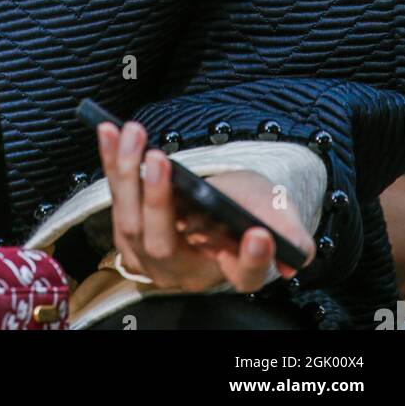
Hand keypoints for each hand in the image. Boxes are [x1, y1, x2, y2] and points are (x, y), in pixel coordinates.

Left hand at [99, 120, 315, 293]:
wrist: (215, 204)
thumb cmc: (246, 208)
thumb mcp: (274, 215)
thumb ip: (289, 233)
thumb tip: (295, 252)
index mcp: (231, 270)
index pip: (244, 275)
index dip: (252, 258)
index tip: (258, 234)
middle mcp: (185, 269)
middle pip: (164, 243)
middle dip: (159, 200)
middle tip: (161, 160)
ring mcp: (150, 253)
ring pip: (131, 220)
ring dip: (127, 173)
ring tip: (133, 134)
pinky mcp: (128, 227)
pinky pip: (116, 194)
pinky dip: (111, 161)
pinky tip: (109, 131)